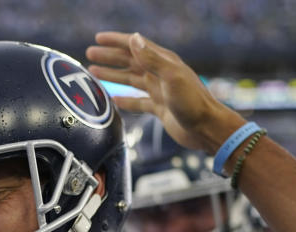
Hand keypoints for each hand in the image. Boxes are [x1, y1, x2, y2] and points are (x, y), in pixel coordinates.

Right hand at [86, 32, 245, 153]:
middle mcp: (160, 73)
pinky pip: (137, 101)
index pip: (135, 46)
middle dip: (109, 57)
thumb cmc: (193, 102)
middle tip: (90, 55)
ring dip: (112, 76)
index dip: (116, 41)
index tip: (98, 38)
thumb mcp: (171, 76)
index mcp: (163, 61)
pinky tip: (113, 100)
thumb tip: (133, 38)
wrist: (206, 128)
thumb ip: (151, 58)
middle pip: (129, 61)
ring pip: (130, 80)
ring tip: (94, 73)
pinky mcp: (159, 108)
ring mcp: (159, 91)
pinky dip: (124, 100)